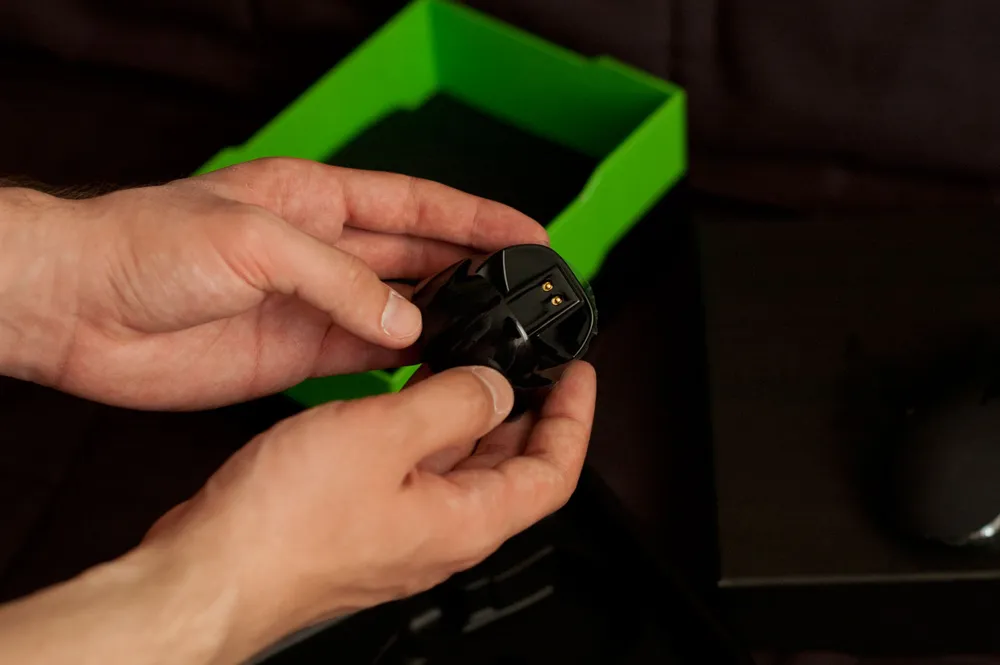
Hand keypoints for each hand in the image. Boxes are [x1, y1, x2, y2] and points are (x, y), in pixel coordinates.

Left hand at [0, 158, 546, 407]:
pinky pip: (368, 356)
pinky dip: (404, 363)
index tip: (527, 231)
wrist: (77, 309)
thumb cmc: (142, 246)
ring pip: (400, 311)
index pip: (417, 205)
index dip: (476, 218)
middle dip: (473, 271)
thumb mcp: (250, 242)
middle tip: (524, 292)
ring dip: (445, 321)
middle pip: (417, 258)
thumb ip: (337, 280)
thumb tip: (404, 319)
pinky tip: (435, 368)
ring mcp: (311, 305)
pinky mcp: (295, 354)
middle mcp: (321, 250)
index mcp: (315, 199)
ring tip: (494, 335)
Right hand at [136, 361, 595, 663]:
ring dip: (475, 416)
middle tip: (530, 364)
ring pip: (463, 467)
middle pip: (513, 468)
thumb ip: (451, 404)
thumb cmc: (284, 525)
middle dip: (530, 411)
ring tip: (469, 365)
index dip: (575, 417)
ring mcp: (406, 530)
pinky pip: (418, 472)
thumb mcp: (384, 436)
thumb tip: (494, 387)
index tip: (578, 374)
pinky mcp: (368, 524)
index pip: (555, 470)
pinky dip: (428, 430)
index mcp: (468, 519)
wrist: (214, 570)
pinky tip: (407, 399)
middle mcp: (444, 532)